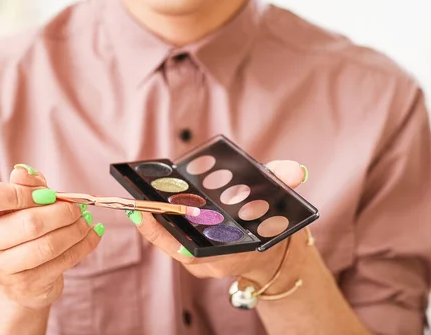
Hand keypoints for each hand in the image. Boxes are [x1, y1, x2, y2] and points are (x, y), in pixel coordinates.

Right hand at [0, 164, 104, 309]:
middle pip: (29, 224)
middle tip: (77, 207)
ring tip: (85, 221)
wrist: (18, 275)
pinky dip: (83, 246)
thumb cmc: (20, 227)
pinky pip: (61, 263)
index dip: (23, 192)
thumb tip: (23, 171)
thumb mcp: (21, 200)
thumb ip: (26, 184)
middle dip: (62, 212)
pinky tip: (91, 235)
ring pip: (48, 246)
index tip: (48, 194)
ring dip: (75, 230)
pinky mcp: (23, 286)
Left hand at [126, 160, 308, 283]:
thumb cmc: (272, 226)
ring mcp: (200, 258)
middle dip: (154, 228)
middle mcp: (211, 261)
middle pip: (176, 246)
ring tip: (135, 201)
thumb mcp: (281, 205)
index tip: (152, 218)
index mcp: (232, 254)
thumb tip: (295, 169)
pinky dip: (159, 222)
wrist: (272, 251)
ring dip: (153, 223)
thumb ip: (284, 185)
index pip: (195, 251)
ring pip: (170, 243)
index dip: (171, 238)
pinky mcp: (193, 250)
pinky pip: (171, 238)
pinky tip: (146, 203)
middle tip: (136, 206)